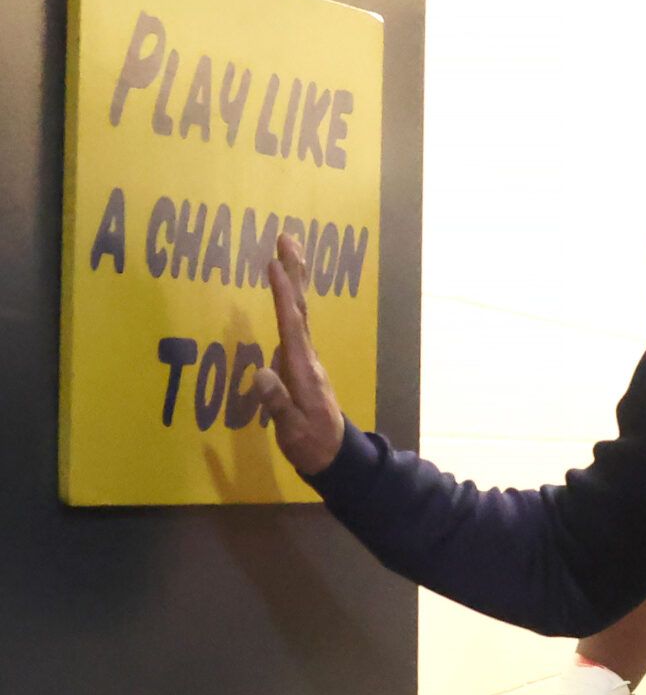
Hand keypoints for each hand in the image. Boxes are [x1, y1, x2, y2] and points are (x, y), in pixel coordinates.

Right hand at [253, 233, 345, 474]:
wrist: (334, 456)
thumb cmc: (312, 444)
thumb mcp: (292, 429)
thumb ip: (277, 403)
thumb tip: (261, 373)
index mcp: (303, 368)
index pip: (292, 324)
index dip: (282, 294)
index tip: (272, 264)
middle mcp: (307, 356)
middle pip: (301, 307)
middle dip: (294, 273)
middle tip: (287, 238)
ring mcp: (306, 358)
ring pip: (300, 312)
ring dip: (294, 280)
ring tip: (286, 251)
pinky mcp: (301, 364)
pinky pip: (294, 324)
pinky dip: (290, 301)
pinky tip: (285, 291)